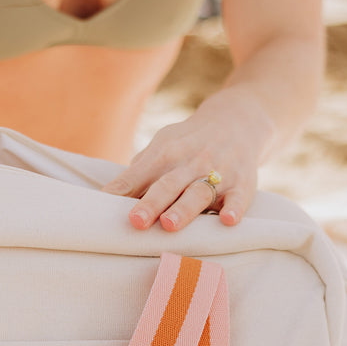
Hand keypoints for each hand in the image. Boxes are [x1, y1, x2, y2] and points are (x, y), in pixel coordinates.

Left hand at [101, 91, 273, 230]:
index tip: (103, 206)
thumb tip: (107, 199)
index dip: (123, 190)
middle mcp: (191, 162)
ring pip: (199, 193)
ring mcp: (218, 173)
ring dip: (184, 209)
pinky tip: (227, 220)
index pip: (140, 174)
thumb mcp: (162, 147)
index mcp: (166, 153)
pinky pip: (240, 198)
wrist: (237, 121)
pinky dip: (235, 209)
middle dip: (152, 203)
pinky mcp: (243, 184)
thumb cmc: (188, 144)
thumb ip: (138, 174)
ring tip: (169, 225)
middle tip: (136, 221)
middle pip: (168, 184)